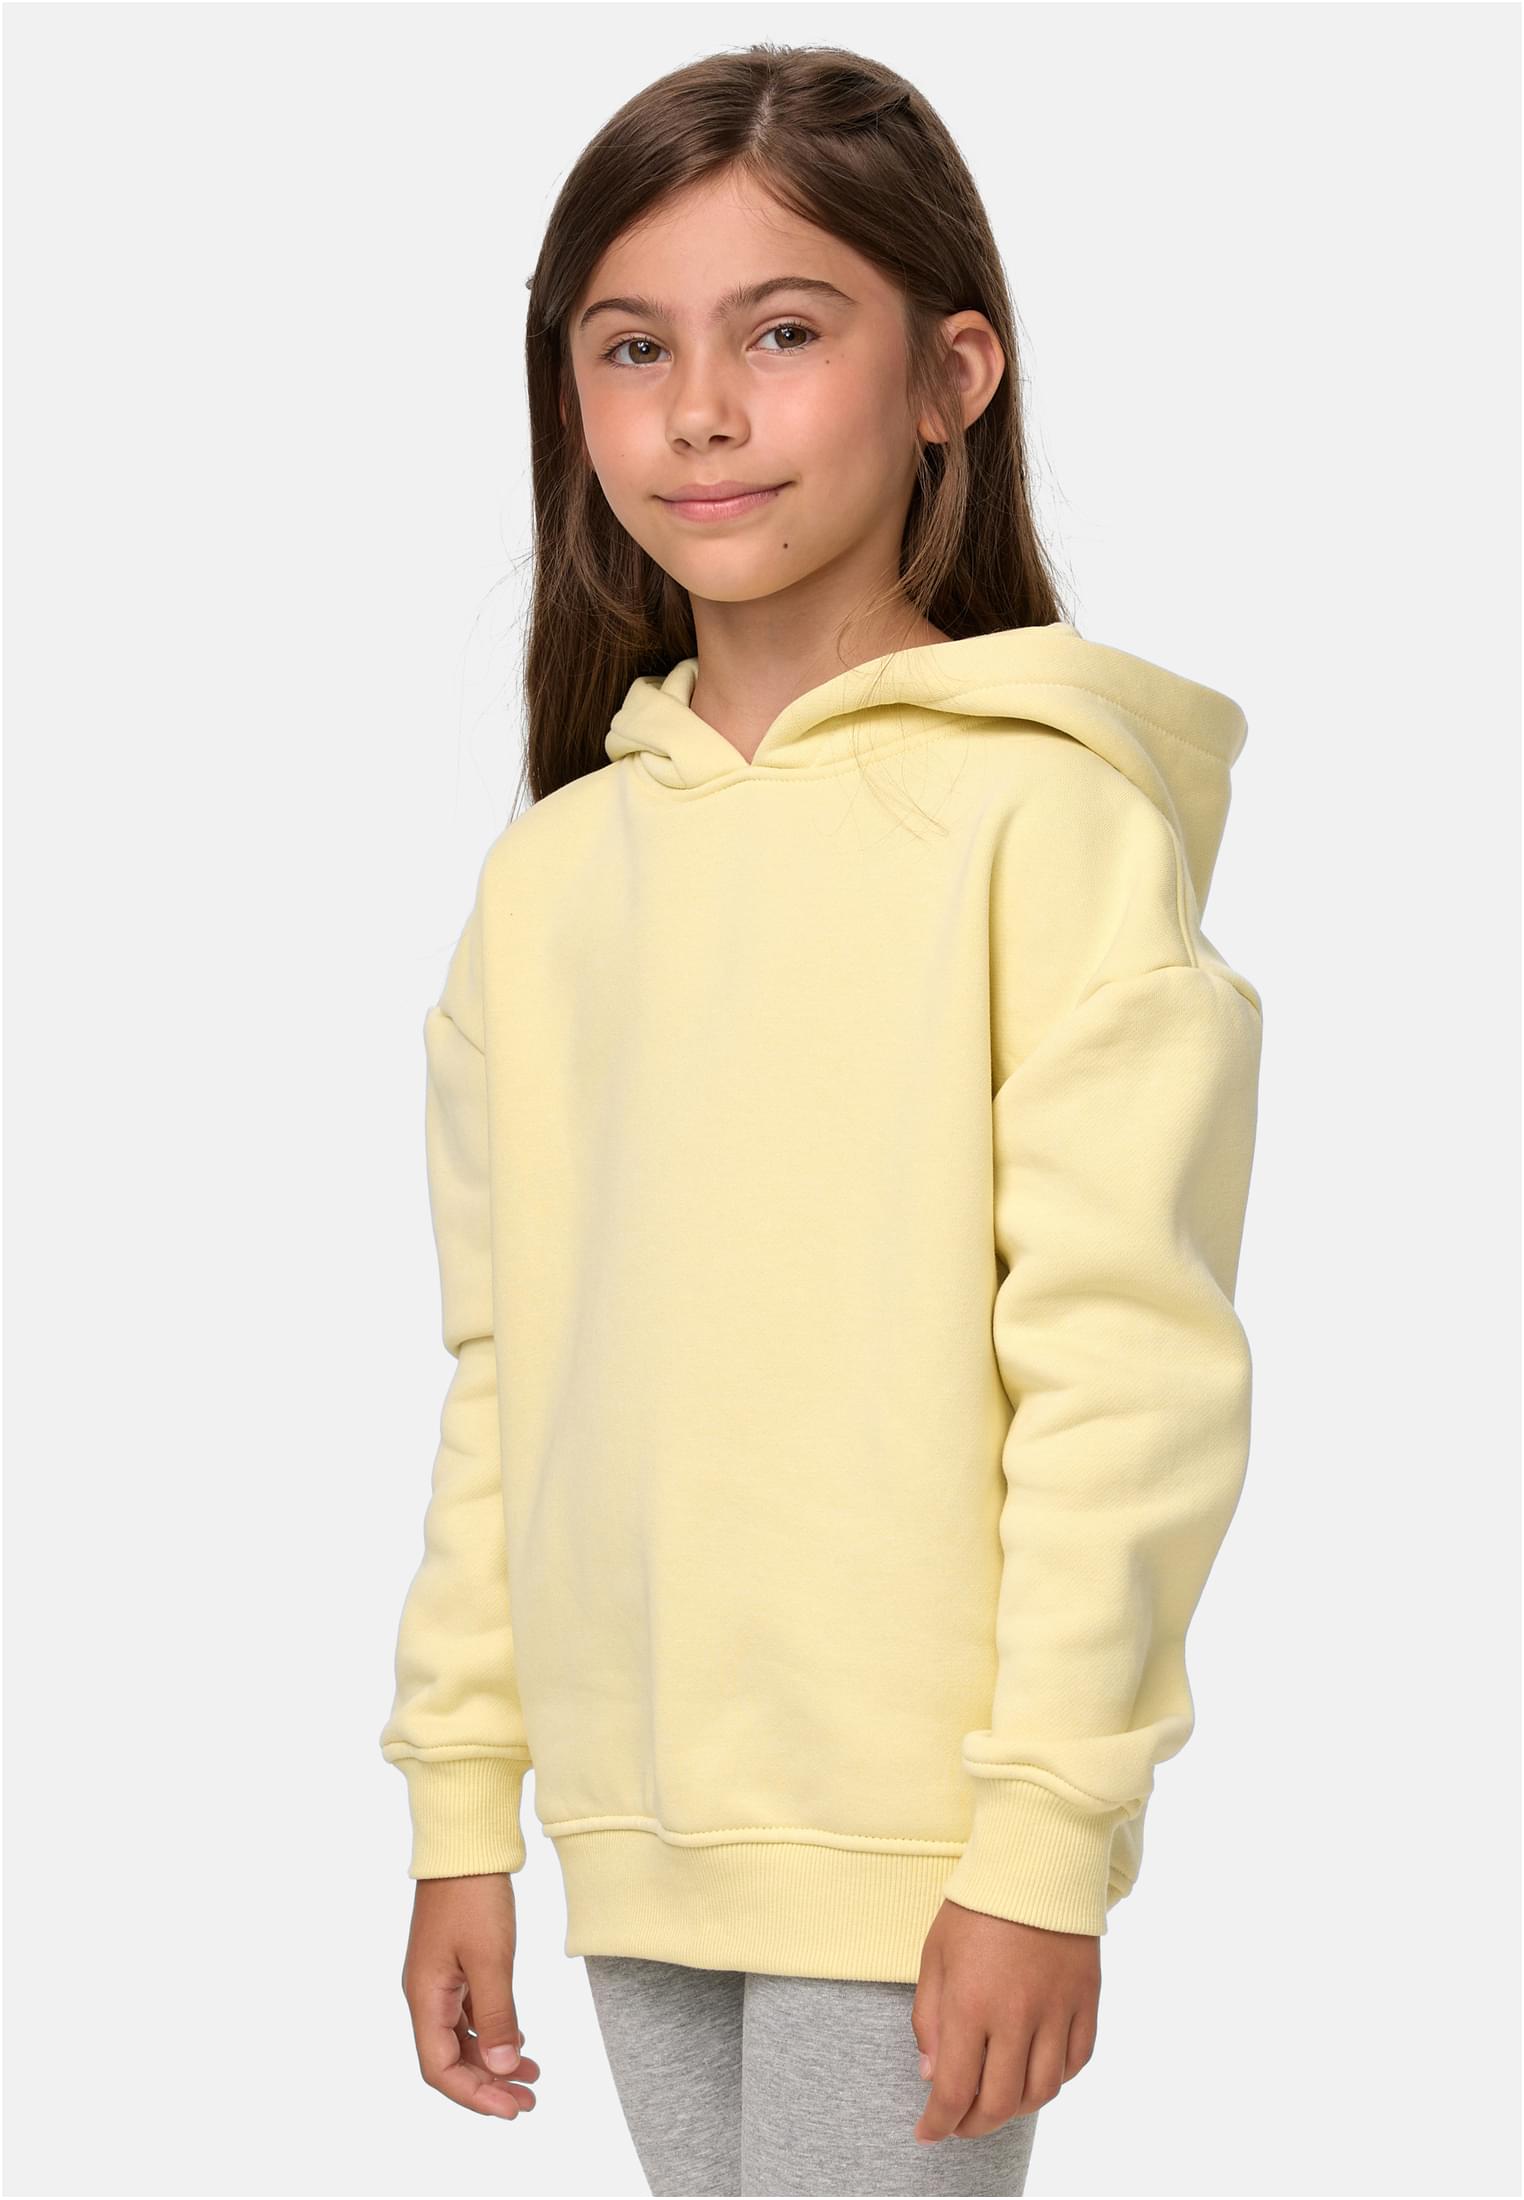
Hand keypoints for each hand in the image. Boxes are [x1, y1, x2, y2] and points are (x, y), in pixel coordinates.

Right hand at [401, 1872, 540, 2120]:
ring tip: (533, 2078)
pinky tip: (519, 2042)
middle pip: (450, 2059)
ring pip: (462, 2038)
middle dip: (488, 2085)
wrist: (467, 1845)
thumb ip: (496, 2016)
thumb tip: (501, 2069)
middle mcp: (426, 1994)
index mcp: (425, 1997)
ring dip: (493, 2062)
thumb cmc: (474, 1896)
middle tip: (529, 2101)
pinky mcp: (455, 1965)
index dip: (474, 2095)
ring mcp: (439, 1980)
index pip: (440, 2067)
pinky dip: (492, 2033)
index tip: (512, 2109)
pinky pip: (469, 2014)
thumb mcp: (490, 1959)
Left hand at [910, 1898, 1097, 2142]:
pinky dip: (1055, 2080)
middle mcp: (1017, 2014)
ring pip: (1042, 2091)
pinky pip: (1077, 2061)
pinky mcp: (1086, 2000)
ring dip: (1015, 2109)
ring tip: (995, 2101)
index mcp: (971, 2003)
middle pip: (1001, 2103)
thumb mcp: (934, 1956)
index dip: (939, 2122)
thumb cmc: (976, 1905)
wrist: (1035, 1860)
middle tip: (958, 2123)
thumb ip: (929, 2019)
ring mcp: (1057, 2009)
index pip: (955, 2090)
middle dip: (974, 2125)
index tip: (928, 2133)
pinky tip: (1035, 2073)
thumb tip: (933, 2075)